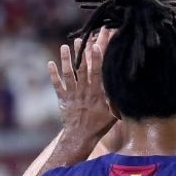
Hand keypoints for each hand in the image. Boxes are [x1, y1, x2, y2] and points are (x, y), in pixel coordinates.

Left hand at [48, 27, 116, 142]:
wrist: (80, 137)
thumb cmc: (99, 126)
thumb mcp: (113, 114)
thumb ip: (117, 101)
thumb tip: (125, 89)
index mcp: (97, 94)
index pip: (98, 72)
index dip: (98, 57)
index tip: (98, 44)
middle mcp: (84, 91)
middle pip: (84, 68)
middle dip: (84, 52)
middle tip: (83, 37)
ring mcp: (72, 94)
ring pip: (69, 73)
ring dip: (67, 59)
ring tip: (66, 46)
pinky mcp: (63, 98)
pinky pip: (57, 85)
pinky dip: (53, 74)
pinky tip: (50, 63)